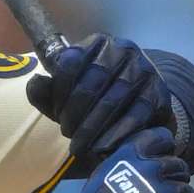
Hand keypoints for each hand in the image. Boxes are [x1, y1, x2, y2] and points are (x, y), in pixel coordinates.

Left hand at [26, 35, 171, 168]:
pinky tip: (103, 148)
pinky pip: (136, 113)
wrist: (140, 104)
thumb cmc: (97, 97)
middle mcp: (122, 49)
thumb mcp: (68, 94)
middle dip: (76, 111)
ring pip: (114, 98)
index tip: (56, 113)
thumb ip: (47, 91)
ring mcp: (143, 69)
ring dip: (93, 126)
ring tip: (80, 146)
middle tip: (67, 134)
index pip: (71, 61)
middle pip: (93, 81)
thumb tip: (35, 83)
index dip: (59, 90)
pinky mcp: (158, 92)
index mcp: (96, 43)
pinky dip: (116, 133)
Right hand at [31, 130, 193, 192]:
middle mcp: (151, 169)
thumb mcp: (101, 177)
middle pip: (178, 166)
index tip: (159, 165)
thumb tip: (142, 163)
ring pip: (189, 192)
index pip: (162, 138)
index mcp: (131, 156)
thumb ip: (124, 165)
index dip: (164, 151)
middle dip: (173, 180)